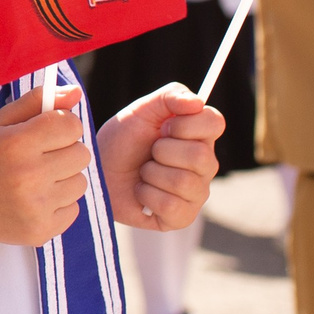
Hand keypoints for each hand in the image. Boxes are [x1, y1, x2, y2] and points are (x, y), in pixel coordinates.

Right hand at [0, 85, 91, 247]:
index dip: (63, 125)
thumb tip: (77, 93)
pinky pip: (74, 209)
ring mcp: (36, 207)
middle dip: (66, 151)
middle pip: (82, 154)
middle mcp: (28, 176)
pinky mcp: (42, 231)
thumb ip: (38, 101)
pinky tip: (35, 200)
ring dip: (64, 178)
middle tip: (42, 156)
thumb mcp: (2, 122)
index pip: (71, 125)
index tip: (48, 131)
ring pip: (81, 183)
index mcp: (17, 143)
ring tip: (37, 179)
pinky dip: (59, 203)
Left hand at [97, 85, 223, 229]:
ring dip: (151, 173)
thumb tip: (197, 102)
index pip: (215, 122)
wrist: (98, 170)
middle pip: (200, 155)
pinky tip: (141, 191)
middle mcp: (205, 165)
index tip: (163, 127)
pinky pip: (171, 206)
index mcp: (200, 135)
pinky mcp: (182, 217)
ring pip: (184, 182)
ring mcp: (196, 193)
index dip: (186, 124)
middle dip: (162, 151)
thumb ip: (170, 97)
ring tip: (143, 172)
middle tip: (149, 152)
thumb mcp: (141, 110)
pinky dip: (147, 195)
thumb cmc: (122, 140)